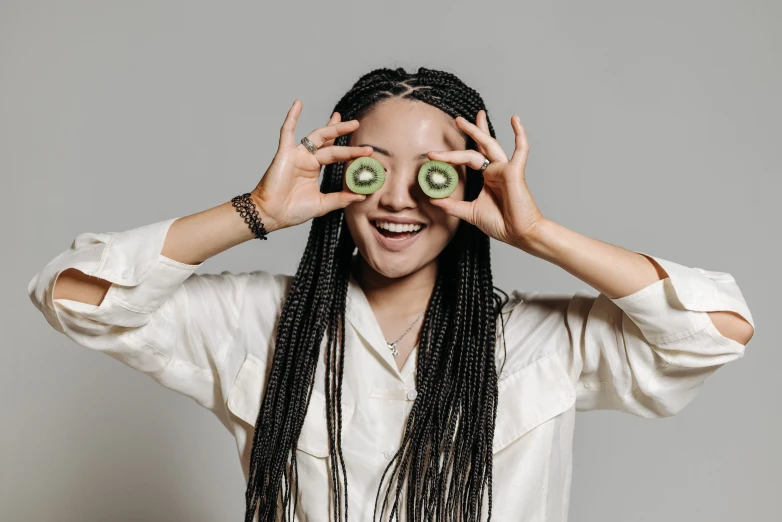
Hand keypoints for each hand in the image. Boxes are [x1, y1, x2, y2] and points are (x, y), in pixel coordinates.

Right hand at [250, 99, 373, 231]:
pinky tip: (298, 103)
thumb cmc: (292, 210)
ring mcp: (296, 155)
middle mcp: (307, 159)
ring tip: (344, 119)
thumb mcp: (322, 204)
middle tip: (357, 124)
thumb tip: (362, 195)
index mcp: (314, 169)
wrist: (272, 214)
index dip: (349, 149)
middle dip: (342, 132)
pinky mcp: (285, 153)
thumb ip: (341, 198)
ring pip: (316, 136)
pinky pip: (287, 131)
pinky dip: (292, 117)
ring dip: (330, 127)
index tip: (364, 148)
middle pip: (329, 141)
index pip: (335, 153)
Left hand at [426, 111, 544, 248]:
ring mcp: (506, 169)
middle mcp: (496, 170)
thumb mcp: (469, 213)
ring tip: (463, 120)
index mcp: (488, 177)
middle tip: (457, 119)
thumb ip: (452, 205)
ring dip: (478, 131)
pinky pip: (521, 150)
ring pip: (490, 145)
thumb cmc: (501, 223)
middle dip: (470, 131)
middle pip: (481, 145)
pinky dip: (519, 134)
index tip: (434, 154)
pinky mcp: (515, 172)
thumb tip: (433, 199)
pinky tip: (514, 119)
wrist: (519, 234)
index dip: (452, 155)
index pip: (469, 158)